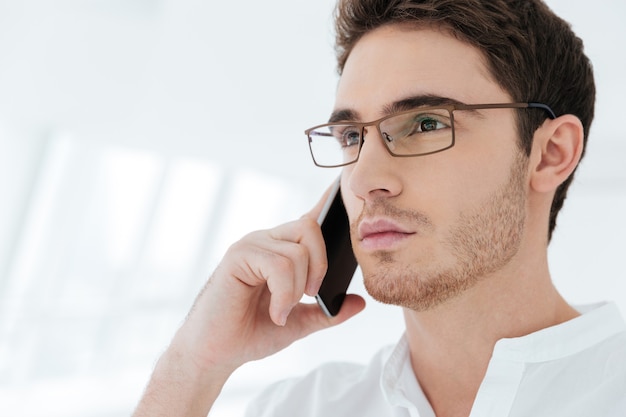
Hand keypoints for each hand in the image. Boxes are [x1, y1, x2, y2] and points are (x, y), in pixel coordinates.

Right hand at [132, 186, 365, 416]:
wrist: (216, 353)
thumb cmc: (250, 333)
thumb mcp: (299, 323)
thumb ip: (328, 312)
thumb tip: (360, 302)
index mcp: (282, 250)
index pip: (309, 218)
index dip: (327, 200)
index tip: (342, 181)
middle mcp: (267, 240)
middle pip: (310, 227)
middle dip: (320, 265)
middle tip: (310, 295)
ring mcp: (252, 244)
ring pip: (297, 251)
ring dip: (297, 289)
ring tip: (282, 312)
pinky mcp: (238, 255)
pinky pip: (279, 264)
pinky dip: (284, 294)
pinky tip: (275, 311)